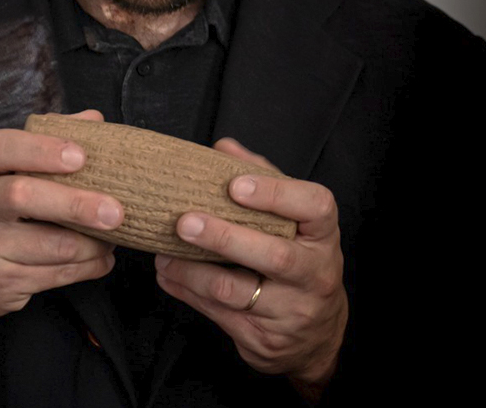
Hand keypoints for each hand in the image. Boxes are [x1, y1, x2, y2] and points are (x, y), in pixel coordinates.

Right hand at [0, 111, 121, 373]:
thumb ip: (41, 143)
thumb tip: (93, 120)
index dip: (41, 149)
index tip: (80, 155)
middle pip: (22, 197)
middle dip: (75, 204)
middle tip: (115, 210)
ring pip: (47, 245)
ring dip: (91, 243)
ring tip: (115, 235)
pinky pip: (53, 276)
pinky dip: (86, 268)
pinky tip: (101, 259)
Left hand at [153, 138, 347, 393]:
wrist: (318, 336)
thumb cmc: (300, 260)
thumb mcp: (294, 222)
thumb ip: (264, 181)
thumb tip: (223, 147)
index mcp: (323, 236)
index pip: (314, 207)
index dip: (276, 193)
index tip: (236, 185)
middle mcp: (315, 274)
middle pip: (274, 256)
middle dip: (225, 237)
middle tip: (185, 222)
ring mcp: (292, 311)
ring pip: (236, 291)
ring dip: (192, 271)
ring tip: (162, 255)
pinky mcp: (265, 340)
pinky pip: (220, 314)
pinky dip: (188, 292)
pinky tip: (169, 275)